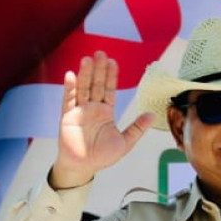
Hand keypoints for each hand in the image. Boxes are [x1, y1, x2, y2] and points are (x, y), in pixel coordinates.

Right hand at [51, 51, 155, 188]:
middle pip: (96, 85)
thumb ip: (137, 128)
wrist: (83, 167)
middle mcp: (92, 108)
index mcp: (106, 112)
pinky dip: (69, 88)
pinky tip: (71, 75)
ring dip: (85, 74)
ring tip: (87, 59)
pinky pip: (68, 100)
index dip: (111, 76)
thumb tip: (152, 115)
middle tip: (101, 53)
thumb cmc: (102, 156)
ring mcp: (79, 111)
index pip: (109, 90)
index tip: (113, 62)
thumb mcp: (125, 143)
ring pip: (83, 88)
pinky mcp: (68, 117)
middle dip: (98, 69)